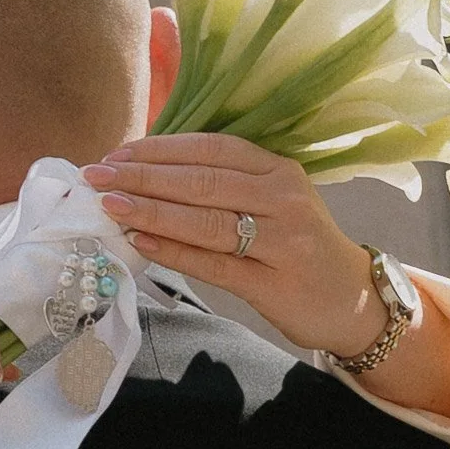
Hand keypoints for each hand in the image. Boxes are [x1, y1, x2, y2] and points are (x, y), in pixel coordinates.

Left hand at [82, 134, 383, 357]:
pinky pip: (212, 264)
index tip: (116, 153)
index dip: (159, 149)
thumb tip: (147, 170)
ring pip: (205, 220)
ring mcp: (282, 241)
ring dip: (151, 210)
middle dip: (143, 177)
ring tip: (109, 206)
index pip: (211, 148)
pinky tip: (139, 241)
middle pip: (202, 182)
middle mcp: (283, 198)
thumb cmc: (298, 245)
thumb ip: (223, 183)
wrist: (352, 299)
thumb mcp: (273, 200)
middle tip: (97, 176)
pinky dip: (172, 250)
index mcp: (279, 169)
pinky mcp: (273, 284)